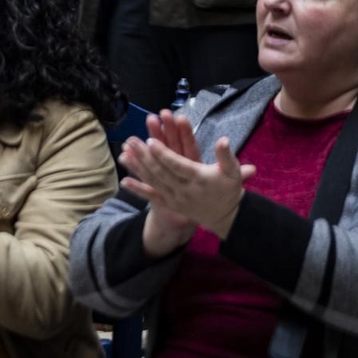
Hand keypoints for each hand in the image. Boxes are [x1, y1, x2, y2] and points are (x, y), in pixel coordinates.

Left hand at [121, 126, 254, 242]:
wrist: (225, 217)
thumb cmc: (228, 189)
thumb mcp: (233, 171)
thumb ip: (227, 155)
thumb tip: (223, 140)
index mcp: (199, 178)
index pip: (177, 164)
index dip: (163, 153)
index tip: (151, 140)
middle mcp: (185, 189)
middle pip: (161, 171)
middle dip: (145, 155)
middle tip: (132, 140)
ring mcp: (176, 198)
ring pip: (154, 181)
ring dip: (138, 167)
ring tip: (125, 152)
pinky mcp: (170, 204)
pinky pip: (152, 196)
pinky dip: (138, 189)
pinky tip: (124, 181)